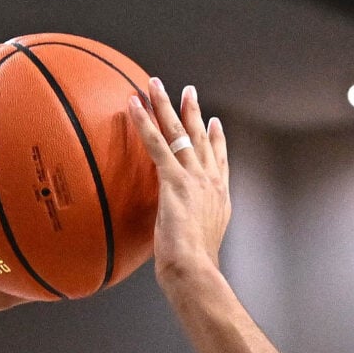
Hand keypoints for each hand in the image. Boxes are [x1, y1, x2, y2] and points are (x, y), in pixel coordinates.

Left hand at [134, 77, 229, 286]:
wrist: (196, 268)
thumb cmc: (194, 267)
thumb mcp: (201, 244)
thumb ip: (193, 230)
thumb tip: (184, 236)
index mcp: (219, 195)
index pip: (218, 160)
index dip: (217, 139)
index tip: (214, 123)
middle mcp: (209, 180)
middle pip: (201, 137)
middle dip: (193, 111)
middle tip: (188, 91)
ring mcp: (193, 177)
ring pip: (178, 131)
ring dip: (165, 104)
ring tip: (155, 84)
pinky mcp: (173, 180)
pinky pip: (156, 143)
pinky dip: (144, 122)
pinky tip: (134, 105)